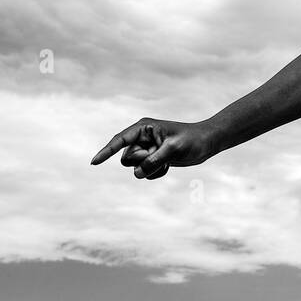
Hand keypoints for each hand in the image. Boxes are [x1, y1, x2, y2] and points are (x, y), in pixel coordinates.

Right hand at [90, 118, 219, 179]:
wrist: (207, 142)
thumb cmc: (193, 140)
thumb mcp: (174, 149)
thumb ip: (153, 160)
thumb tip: (136, 174)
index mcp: (144, 127)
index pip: (120, 140)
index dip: (106, 151)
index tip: (94, 163)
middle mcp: (142, 137)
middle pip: (127, 158)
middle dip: (142, 162)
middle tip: (162, 155)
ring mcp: (146, 148)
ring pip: (134, 167)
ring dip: (149, 169)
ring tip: (167, 160)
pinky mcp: (152, 158)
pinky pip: (144, 173)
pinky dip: (155, 173)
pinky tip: (168, 166)